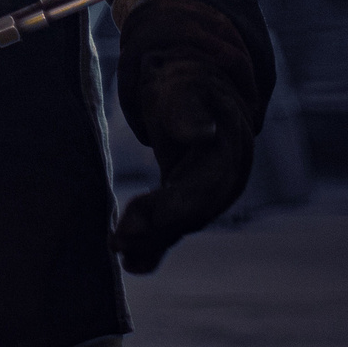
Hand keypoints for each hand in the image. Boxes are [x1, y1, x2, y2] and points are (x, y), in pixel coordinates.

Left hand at [111, 0, 259, 273]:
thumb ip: (187, 110)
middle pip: (191, 213)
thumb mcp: (185, 88)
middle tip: (119, 240)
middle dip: (156, 229)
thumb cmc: (187, 83)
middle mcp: (223, 179)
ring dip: (152, 241)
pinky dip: (154, 247)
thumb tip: (199, 134)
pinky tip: (133, 264)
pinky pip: (174, 226)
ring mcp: (209, 190)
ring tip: (122, 254)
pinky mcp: (190, 198)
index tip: (138, 220)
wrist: (196, 82)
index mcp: (227, 151)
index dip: (169, 208)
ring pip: (182, 223)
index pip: (199, 188)